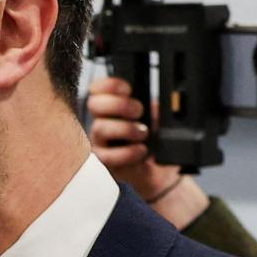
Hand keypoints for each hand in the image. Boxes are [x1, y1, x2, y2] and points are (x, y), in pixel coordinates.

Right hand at [87, 76, 207, 228]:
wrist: (160, 170)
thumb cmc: (156, 142)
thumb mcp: (158, 117)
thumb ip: (152, 106)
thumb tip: (162, 99)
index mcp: (113, 107)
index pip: (98, 89)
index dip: (110, 85)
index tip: (128, 89)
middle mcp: (102, 121)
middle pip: (94, 104)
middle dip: (119, 104)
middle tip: (138, 111)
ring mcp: (100, 142)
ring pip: (100, 128)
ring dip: (126, 129)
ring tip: (144, 134)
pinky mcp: (103, 162)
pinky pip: (108, 155)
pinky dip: (128, 152)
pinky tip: (141, 151)